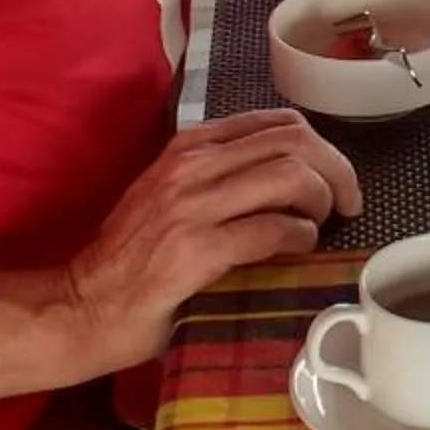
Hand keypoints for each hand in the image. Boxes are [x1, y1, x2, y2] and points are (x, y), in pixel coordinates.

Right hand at [58, 110, 359, 373]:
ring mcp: (191, 205)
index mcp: (190, 147)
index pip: (277, 122)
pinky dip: (300, 236)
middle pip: (294, 141)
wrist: (83, 306)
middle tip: (347, 204)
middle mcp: (191, 165)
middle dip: (336, 170)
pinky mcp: (195, 250)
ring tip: (320, 227)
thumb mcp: (174, 197)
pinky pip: (271, 228)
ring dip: (321, 201)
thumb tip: (293, 179)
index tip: (335, 179)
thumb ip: (223, 178)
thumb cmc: (133, 259)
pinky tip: (299, 249)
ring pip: (289, 175)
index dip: (322, 148)